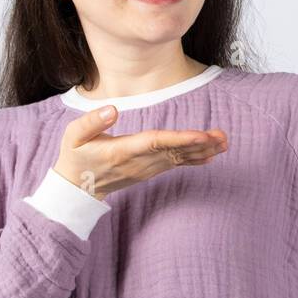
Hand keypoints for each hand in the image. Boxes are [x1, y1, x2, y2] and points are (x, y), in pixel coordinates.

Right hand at [53, 105, 228, 200]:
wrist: (77, 187)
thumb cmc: (75, 156)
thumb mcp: (73, 136)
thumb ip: (92, 122)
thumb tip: (112, 109)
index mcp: (122, 151)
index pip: (156, 143)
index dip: (180, 140)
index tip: (200, 136)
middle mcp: (139, 162)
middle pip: (174, 151)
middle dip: (200, 145)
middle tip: (223, 137)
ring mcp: (145, 169)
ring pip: (178, 159)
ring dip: (203, 151)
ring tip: (224, 142)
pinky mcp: (149, 171)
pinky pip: (175, 165)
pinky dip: (194, 160)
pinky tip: (211, 155)